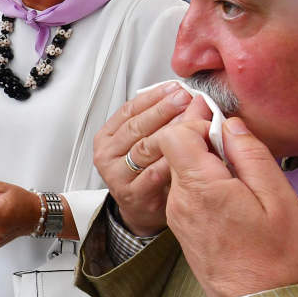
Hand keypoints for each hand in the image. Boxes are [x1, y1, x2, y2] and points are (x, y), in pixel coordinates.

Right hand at [93, 82, 208, 236]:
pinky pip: (153, 173)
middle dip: (163, 110)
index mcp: (107, 136)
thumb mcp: (143, 141)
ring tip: (190, 121)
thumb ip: (157, 119)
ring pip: (143, 148)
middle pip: (135, 127)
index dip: (153, 97)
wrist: (142, 208)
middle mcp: (107, 154)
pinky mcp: (132, 194)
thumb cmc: (144, 171)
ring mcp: (116, 175)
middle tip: (184, 99)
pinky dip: (171, 160)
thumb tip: (186, 96)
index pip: (128, 110)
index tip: (174, 87)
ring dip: (169, 132)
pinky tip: (186, 150)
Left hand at [160, 118, 297, 296]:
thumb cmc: (274, 255)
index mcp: (200, 188)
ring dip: (206, 161)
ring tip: (240, 174)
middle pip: (175, 149)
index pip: (173, 134)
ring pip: (180, 168)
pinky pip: (185, 188)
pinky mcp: (181, 224)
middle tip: (237, 147)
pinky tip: (231, 192)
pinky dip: (204, 180)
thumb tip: (231, 125)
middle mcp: (179, 199)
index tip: (224, 128)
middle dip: (203, 138)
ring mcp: (177, 213)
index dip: (197, 122)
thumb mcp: (277, 197)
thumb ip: (251, 154)